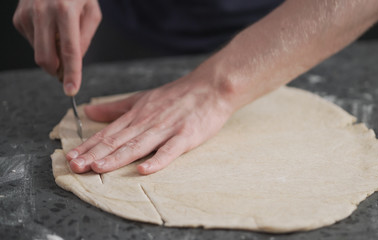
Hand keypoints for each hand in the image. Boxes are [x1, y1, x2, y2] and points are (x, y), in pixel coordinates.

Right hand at [13, 0, 101, 95]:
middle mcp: (42, 12)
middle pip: (46, 58)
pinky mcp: (18, 18)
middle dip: (57, 72)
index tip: (72, 90)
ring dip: (52, 55)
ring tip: (61, 36)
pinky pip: (32, 43)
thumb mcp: (92, 12)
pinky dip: (44, 43)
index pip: (69, 51)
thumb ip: (85, 39)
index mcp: (65, 11)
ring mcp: (26, 15)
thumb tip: (75, 62)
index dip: (71, 73)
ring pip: (38, 53)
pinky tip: (50, 29)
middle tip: (68, 73)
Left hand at [65, 76, 232, 174]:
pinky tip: (144, 170)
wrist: (211, 87)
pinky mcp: (186, 135)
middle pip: (117, 140)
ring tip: (98, 168)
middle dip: (94, 154)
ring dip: (117, 157)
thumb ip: (116, 107)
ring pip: (138, 145)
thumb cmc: (178, 94)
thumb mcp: (143, 98)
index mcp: (137, 115)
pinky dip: (157, 159)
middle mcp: (147, 122)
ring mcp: (166, 129)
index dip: (88, 145)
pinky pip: (170, 150)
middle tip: (75, 166)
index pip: (108, 132)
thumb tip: (90, 110)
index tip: (70, 157)